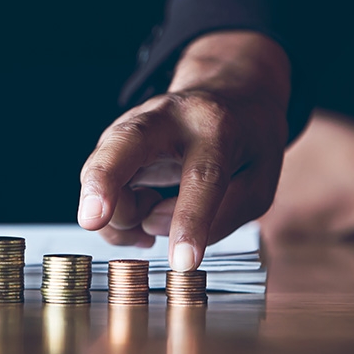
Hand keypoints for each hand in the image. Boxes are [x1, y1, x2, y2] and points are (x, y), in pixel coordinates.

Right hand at [77, 31, 290, 270]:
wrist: (227, 91)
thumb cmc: (246, 139)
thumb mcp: (261, 179)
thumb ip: (223, 214)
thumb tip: (159, 229)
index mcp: (217, 127)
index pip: (202, 177)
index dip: (190, 222)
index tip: (183, 262)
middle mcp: (167, 118)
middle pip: (125, 143)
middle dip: (104, 181)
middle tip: (92, 218)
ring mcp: (132, 125)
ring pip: (101, 170)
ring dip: (120, 214)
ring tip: (151, 215)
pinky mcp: (112, 141)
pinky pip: (98, 184)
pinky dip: (116, 213)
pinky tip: (144, 211)